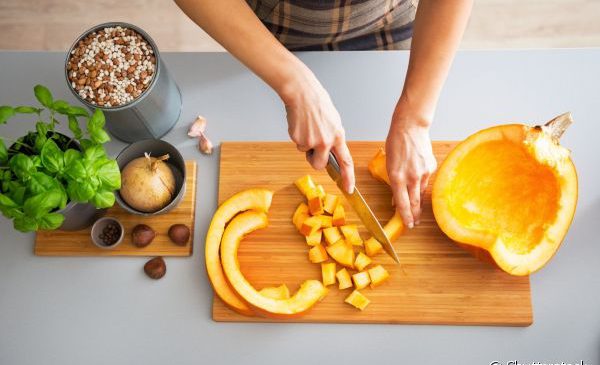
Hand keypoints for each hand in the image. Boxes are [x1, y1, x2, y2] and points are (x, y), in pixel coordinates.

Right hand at [282, 69, 354, 192]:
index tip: (348, 188)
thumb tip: (330, 150)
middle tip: (312, 147)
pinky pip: (298, 144)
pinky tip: (300, 124)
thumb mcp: (333, 121)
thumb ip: (333, 137)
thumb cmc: (317, 103)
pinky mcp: (298, 139)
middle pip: (319, 165)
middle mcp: (326, 141)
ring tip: (307, 127)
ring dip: (305, 145)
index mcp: (338, 136)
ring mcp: (312, 141)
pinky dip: (297, 136)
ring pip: (306, 153)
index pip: (346, 162)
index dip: (348, 177)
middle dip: (315, 160)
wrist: (302, 93)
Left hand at [385, 108, 436, 227]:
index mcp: (397, 177)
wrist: (410, 127)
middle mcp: (411, 177)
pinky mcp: (431, 167)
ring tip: (416, 206)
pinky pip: (425, 180)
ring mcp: (423, 172)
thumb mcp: (389, 165)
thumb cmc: (396, 143)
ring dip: (417, 199)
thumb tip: (396, 198)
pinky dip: (420, 182)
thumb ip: (394, 183)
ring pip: (420, 191)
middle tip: (415, 223)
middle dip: (414, 215)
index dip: (405, 216)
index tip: (408, 225)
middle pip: (414, 202)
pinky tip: (417, 178)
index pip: (402, 203)